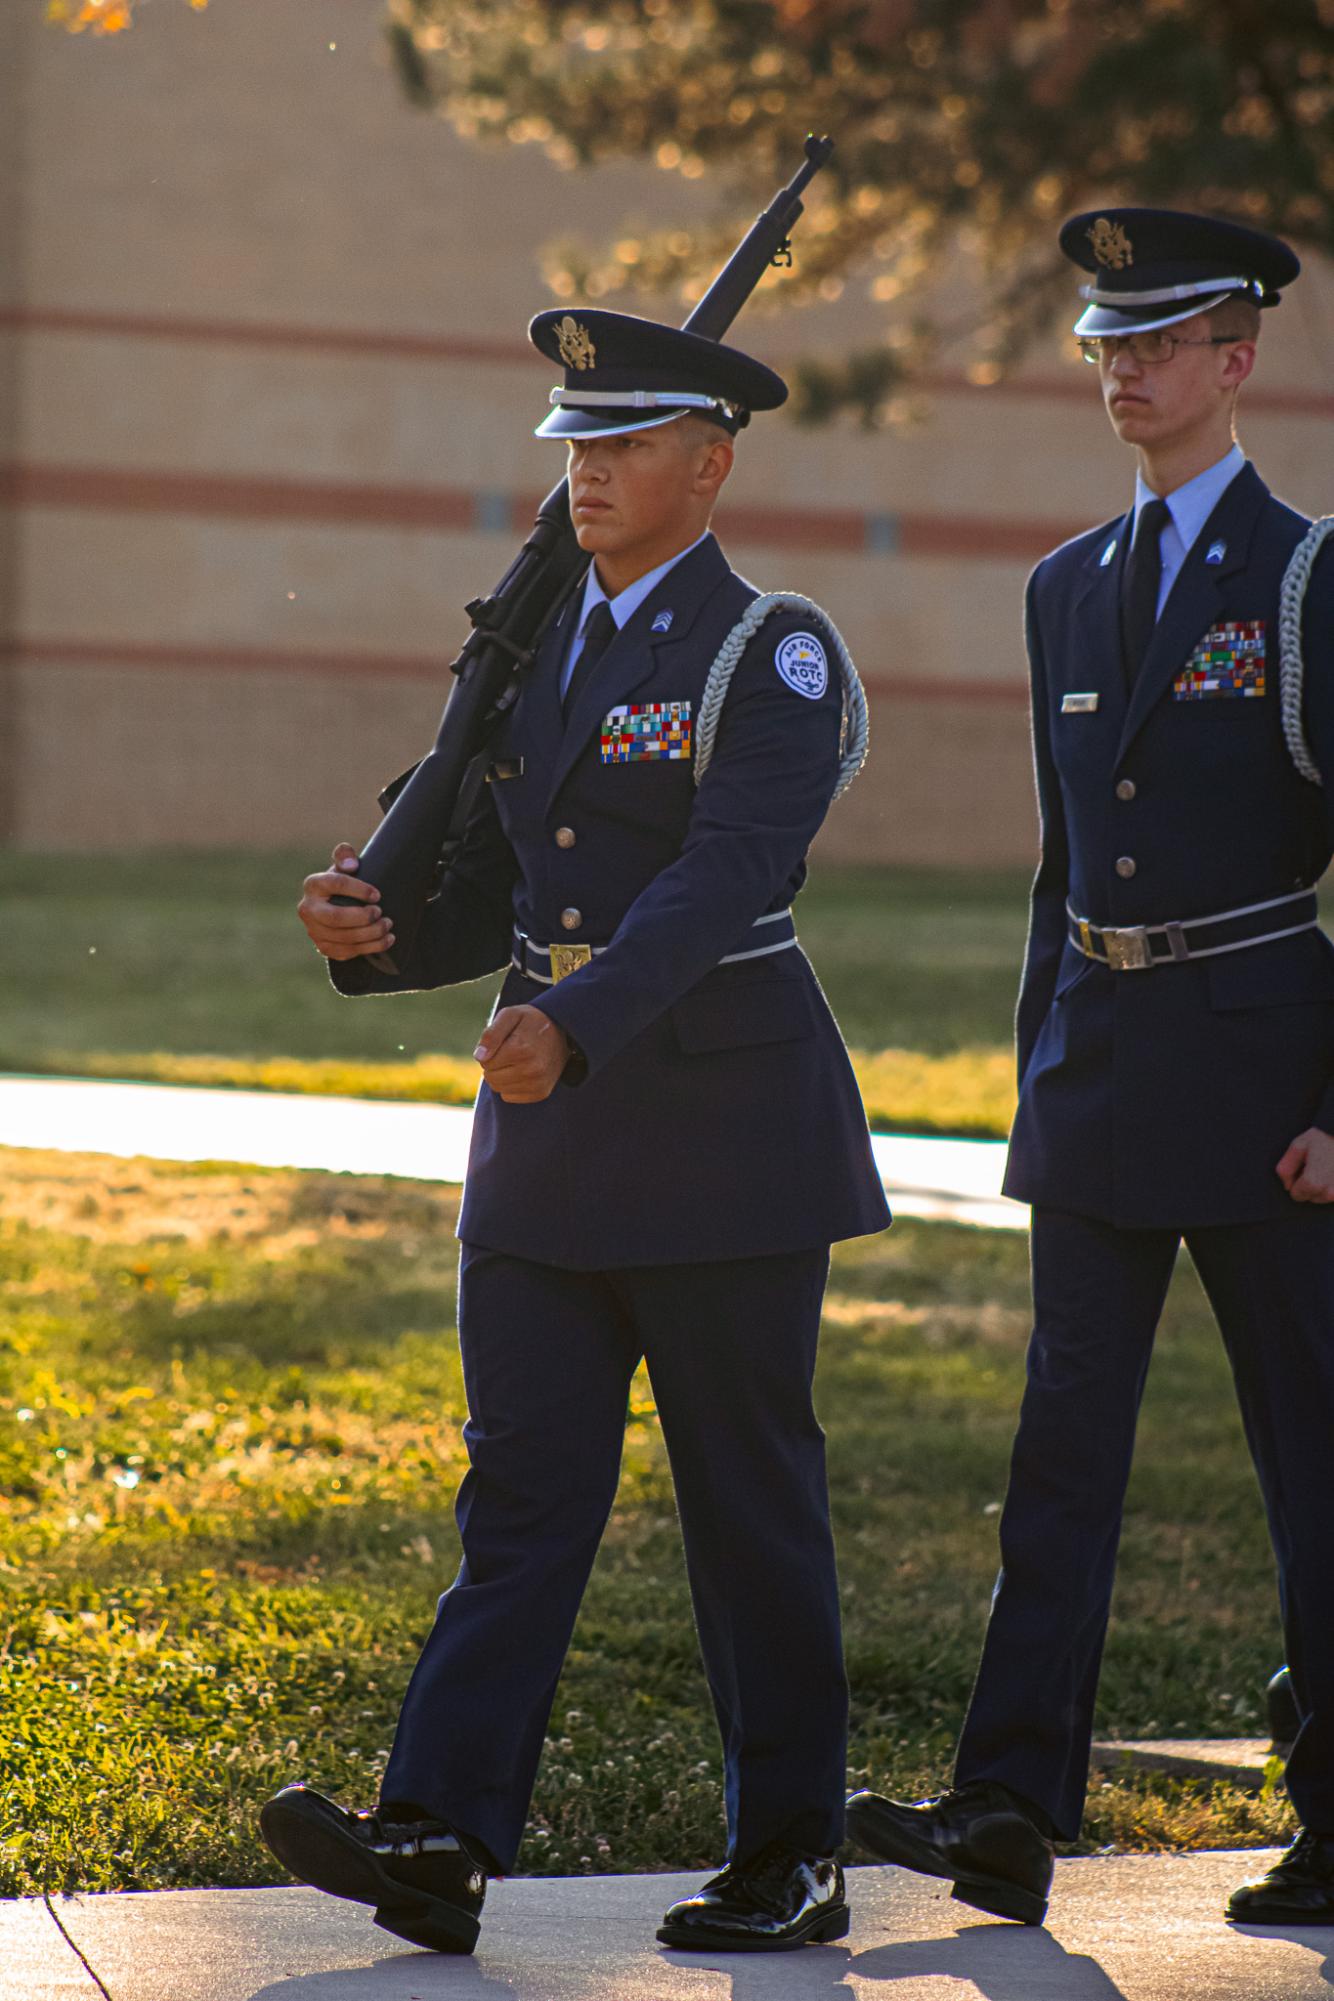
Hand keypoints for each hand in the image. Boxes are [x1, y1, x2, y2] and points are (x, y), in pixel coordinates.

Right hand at [297, 845, 394, 961]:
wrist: (336, 906)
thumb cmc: (344, 883)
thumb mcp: (343, 866)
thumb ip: (344, 855)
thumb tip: (351, 864)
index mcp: (313, 884)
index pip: (335, 884)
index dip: (358, 890)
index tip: (377, 895)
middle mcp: (308, 909)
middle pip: (336, 917)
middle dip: (363, 917)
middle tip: (381, 912)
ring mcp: (314, 931)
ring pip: (343, 938)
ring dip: (371, 934)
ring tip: (388, 926)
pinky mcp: (323, 947)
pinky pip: (347, 952)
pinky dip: (370, 948)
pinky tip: (386, 940)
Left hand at [475, 1005, 569, 1103]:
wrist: (563, 1031)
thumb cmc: (531, 1021)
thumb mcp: (510, 1016)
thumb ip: (491, 1034)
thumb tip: (479, 1057)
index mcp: (521, 1049)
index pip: (486, 1062)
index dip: (490, 1052)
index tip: (504, 1042)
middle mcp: (531, 1070)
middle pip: (491, 1078)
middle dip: (495, 1065)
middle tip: (509, 1052)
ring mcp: (538, 1084)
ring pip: (499, 1089)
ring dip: (502, 1076)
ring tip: (517, 1061)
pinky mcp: (541, 1093)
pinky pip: (509, 1097)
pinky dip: (511, 1086)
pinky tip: (523, 1072)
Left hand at [1276, 1127, 1333, 1202]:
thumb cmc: (1324, 1137)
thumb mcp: (1298, 1146)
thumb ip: (1286, 1168)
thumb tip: (1286, 1185)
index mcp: (1313, 1182)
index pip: (1296, 1195)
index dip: (1296, 1181)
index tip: (1304, 1168)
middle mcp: (1329, 1192)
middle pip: (1311, 1197)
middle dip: (1309, 1184)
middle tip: (1316, 1165)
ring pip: (1324, 1197)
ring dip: (1322, 1186)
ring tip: (1326, 1166)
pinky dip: (1333, 1185)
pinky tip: (1333, 1171)